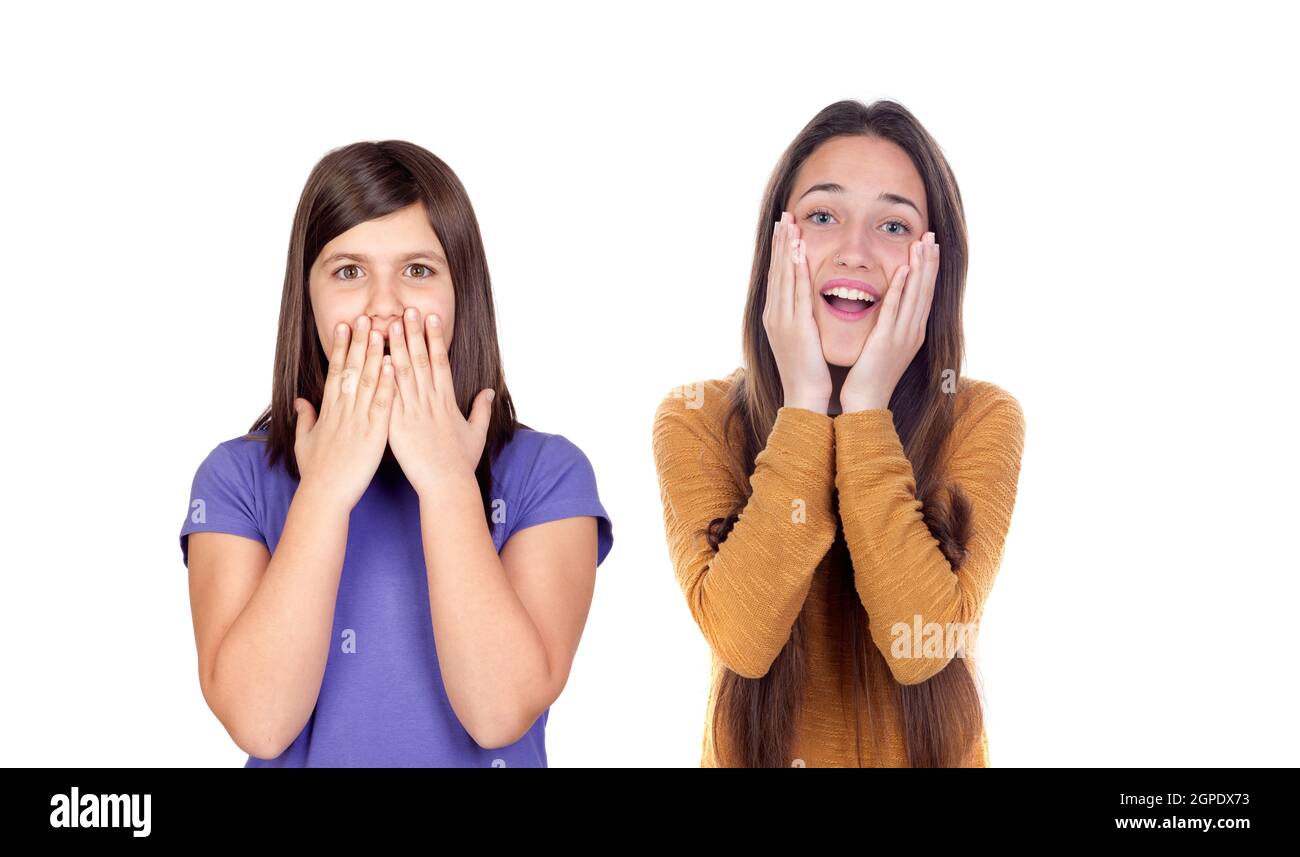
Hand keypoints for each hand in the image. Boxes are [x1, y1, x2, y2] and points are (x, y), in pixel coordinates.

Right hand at [292, 316, 395, 509]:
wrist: (325, 495)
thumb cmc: (316, 472)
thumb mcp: (305, 442)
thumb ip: (305, 418)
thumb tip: (300, 401)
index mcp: (329, 410)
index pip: (336, 371)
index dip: (341, 347)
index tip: (344, 326)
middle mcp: (343, 410)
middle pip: (352, 369)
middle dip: (358, 342)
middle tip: (364, 316)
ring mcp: (358, 421)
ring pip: (368, 381)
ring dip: (375, 355)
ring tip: (382, 331)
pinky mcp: (373, 434)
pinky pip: (382, 405)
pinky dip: (387, 384)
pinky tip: (394, 366)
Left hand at [385, 307, 494, 497]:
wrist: (446, 485)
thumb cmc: (461, 462)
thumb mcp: (477, 433)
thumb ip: (482, 410)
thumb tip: (489, 391)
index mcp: (447, 401)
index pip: (440, 361)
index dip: (435, 338)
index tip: (430, 318)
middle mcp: (430, 402)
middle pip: (421, 360)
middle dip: (413, 333)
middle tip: (406, 310)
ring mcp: (413, 412)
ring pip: (404, 373)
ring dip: (396, 347)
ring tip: (389, 324)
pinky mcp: (398, 426)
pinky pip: (390, 397)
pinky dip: (384, 377)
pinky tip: (378, 358)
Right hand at [764, 210, 830, 412]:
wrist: (804, 395)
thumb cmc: (808, 372)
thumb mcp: (800, 339)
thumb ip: (800, 318)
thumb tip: (806, 304)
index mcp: (776, 317)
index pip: (778, 277)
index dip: (779, 251)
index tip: (784, 229)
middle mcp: (774, 314)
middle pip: (777, 270)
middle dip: (780, 242)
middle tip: (784, 215)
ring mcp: (782, 319)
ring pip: (784, 276)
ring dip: (786, 248)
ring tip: (789, 224)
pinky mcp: (795, 325)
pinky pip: (796, 290)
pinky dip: (797, 268)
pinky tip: (800, 250)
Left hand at [840, 232, 939, 412]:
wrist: (865, 403)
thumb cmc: (870, 376)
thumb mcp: (885, 345)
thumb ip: (889, 325)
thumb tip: (889, 307)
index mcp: (912, 332)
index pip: (924, 293)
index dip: (929, 269)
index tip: (930, 246)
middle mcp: (912, 331)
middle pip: (925, 290)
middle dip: (929, 262)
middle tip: (931, 235)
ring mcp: (902, 336)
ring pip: (915, 295)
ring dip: (920, 268)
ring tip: (923, 244)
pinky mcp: (886, 341)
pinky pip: (894, 310)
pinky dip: (900, 289)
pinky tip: (904, 270)